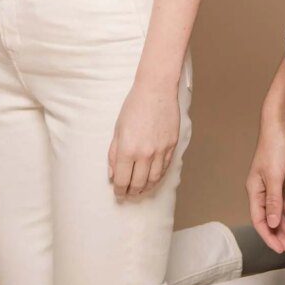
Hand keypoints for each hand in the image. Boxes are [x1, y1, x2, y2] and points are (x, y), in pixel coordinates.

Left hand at [109, 78, 179, 198]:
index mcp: (128, 149)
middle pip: (139, 183)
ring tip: (141, 190)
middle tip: (128, 194)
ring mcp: (161, 150)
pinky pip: (165, 167)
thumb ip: (114, 154)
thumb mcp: (118, 130)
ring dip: (146, 188)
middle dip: (132, 192)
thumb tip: (113, 175)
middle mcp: (145, 153)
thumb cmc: (134, 106)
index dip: (119, 191)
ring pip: (154, 179)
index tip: (118, 193)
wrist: (156, 90)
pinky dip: (159, 176)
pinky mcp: (172, 145)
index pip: (123, 180)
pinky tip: (153, 177)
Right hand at [245, 112, 284, 255]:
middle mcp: (259, 189)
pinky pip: (282, 201)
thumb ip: (273, 200)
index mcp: (254, 190)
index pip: (259, 220)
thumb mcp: (274, 176)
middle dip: (281, 235)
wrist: (279, 124)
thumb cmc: (274, 147)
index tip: (281, 250)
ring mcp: (268, 184)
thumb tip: (271, 224)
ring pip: (276, 211)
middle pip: (268, 219)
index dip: (269, 237)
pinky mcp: (277, 178)